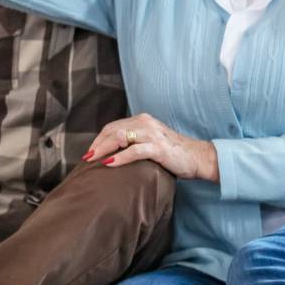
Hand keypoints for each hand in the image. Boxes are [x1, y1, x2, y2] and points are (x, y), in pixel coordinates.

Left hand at [85, 113, 219, 181]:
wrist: (197, 157)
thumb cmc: (173, 153)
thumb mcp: (151, 142)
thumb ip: (135, 142)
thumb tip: (113, 153)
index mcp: (142, 120)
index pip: (113, 126)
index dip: (99, 139)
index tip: (90, 152)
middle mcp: (145, 123)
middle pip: (113, 130)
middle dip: (98, 144)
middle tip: (87, 158)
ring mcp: (152, 134)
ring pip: (120, 137)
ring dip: (104, 149)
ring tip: (94, 160)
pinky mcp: (159, 148)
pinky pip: (135, 150)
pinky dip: (120, 157)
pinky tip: (110, 164)